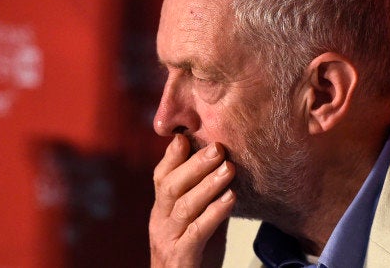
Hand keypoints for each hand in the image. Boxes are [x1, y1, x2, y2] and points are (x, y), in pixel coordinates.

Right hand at [149, 134, 235, 267]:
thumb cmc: (192, 255)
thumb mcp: (197, 220)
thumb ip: (206, 197)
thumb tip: (226, 166)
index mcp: (161, 209)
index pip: (162, 175)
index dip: (173, 155)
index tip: (187, 134)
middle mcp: (159, 221)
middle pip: (171, 185)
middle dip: (195, 164)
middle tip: (218, 147)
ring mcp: (168, 239)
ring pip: (183, 206)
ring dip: (207, 185)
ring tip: (229, 169)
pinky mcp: (181, 258)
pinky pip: (196, 233)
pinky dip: (213, 214)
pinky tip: (230, 199)